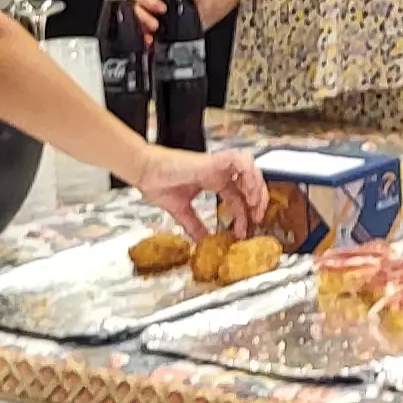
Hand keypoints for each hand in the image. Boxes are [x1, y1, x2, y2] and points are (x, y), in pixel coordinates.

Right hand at [130, 147, 267, 239]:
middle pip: (249, 182)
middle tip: (257, 219)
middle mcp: (218, 172)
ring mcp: (217, 165)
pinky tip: (248, 193)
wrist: (144, 171)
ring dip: (257, 186)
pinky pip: (241, 161)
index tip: (242, 232)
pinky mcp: (214, 160)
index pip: (237, 197)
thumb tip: (202, 242)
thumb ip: (194, 225)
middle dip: (258, 200)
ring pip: (250, 169)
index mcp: (212, 180)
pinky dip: (250, 175)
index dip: (243, 215)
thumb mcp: (181, 211)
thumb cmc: (158, 183)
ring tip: (254, 206)